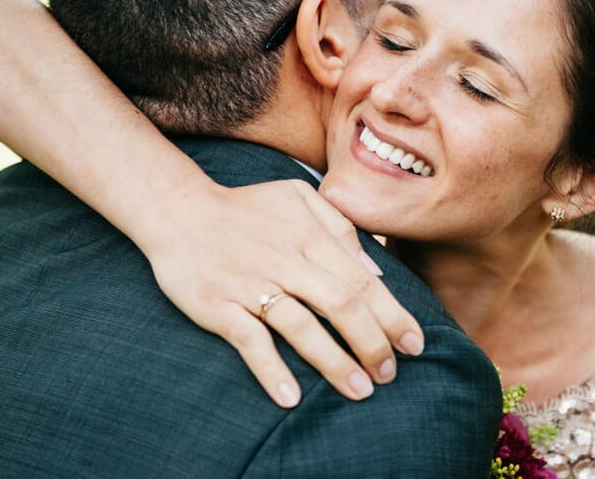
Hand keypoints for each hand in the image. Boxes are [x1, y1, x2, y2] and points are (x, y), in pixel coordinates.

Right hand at [141, 179, 424, 407]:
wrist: (179, 211)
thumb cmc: (247, 208)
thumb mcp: (298, 197)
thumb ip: (340, 226)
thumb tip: (375, 267)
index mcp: (310, 237)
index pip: (363, 280)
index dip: (393, 314)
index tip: (415, 344)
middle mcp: (286, 260)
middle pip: (342, 305)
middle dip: (373, 343)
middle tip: (390, 375)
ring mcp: (251, 284)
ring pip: (302, 327)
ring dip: (334, 362)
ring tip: (360, 391)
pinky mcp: (218, 304)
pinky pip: (249, 341)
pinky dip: (271, 369)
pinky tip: (291, 397)